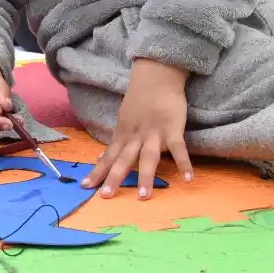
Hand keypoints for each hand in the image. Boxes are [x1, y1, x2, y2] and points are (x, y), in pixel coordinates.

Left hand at [82, 59, 193, 198]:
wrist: (157, 76)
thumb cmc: (140, 99)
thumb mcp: (123, 120)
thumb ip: (117, 141)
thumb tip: (100, 158)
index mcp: (123, 134)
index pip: (108, 156)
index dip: (97, 171)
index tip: (85, 187)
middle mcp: (135, 136)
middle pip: (123, 159)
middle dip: (114, 178)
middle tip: (106, 196)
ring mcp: (154, 133)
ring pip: (147, 157)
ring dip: (144, 176)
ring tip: (143, 196)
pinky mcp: (173, 129)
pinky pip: (178, 148)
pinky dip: (183, 163)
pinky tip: (188, 179)